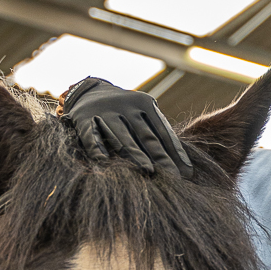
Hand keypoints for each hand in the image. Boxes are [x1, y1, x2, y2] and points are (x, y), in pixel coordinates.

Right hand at [61, 78, 192, 179]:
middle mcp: (125, 105)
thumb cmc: (124, 112)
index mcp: (144, 104)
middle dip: (161, 158)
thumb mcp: (142, 114)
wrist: (88, 93)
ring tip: (148, 171)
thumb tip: (181, 164)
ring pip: (122, 137)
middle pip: (146, 136)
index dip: (175, 152)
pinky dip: (97, 149)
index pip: (162, 131)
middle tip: (173, 177)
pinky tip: (105, 163)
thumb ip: (157, 132)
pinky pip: (92, 137)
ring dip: (135, 154)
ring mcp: (104, 112)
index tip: (186, 172)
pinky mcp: (84, 120)